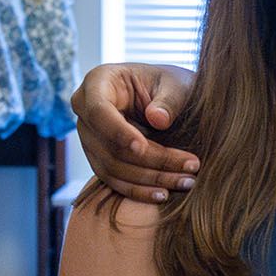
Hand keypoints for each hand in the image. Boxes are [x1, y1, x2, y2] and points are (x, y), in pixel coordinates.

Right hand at [70, 62, 196, 201]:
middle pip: (109, 145)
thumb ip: (169, 99)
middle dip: (150, 160)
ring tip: (186, 181)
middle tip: (190, 166)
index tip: (142, 147)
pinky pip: (113, 180)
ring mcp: (89, 137)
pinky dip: (138, 190)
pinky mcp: (98, 158)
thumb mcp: (176, 83)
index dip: (118, 132)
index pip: (98, 111)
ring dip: (149, 179)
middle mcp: (85, 111)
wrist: (167, 97)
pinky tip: (163, 194)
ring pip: (112, 167)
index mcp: (98, 82)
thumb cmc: (169, 83)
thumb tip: (158, 119)